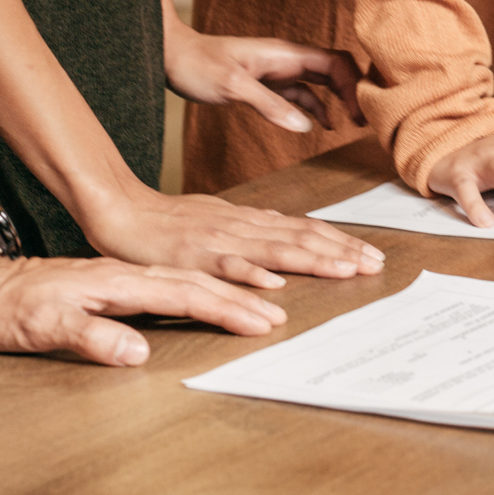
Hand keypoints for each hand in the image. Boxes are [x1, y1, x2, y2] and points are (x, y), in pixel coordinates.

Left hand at [0, 255, 286, 366]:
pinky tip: (216, 289)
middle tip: (279, 317)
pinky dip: (204, 286)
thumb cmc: (4, 308)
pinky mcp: (114, 284)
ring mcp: (121, 278)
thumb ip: (89, 337)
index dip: (225, 310)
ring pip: (189, 280)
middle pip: (198, 285)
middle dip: (243, 300)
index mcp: (116, 284)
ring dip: (230, 290)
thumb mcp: (39, 328)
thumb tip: (137, 352)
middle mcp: (125, 276)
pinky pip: (172, 282)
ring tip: (265, 301)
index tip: (260, 323)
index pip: (183, 296)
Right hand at [78, 183, 384, 285]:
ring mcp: (217, 240)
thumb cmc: (167, 222)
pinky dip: (251, 273)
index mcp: (247, 221)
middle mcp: (240, 227)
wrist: (121, 211)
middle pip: (298, 237)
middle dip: (339, 251)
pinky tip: (274, 283)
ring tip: (344, 270)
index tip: (369, 254)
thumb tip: (283, 236)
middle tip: (373, 264)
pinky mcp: (192, 256)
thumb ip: (250, 230)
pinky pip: (224, 266)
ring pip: (272, 250)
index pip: (302, 229)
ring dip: (311, 260)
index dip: (339, 241)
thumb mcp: (218, 220)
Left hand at [164, 26, 360, 132]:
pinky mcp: (268, 83)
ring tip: (353, 123)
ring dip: (340, 99)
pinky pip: (303, 93)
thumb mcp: (232, 86)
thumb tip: (305, 126)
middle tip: (366, 119)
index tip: (359, 112)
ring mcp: (279, 70)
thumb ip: (269, 105)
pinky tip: (323, 124)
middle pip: (336, 69)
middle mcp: (287, 59)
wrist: (170, 57)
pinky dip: (317, 107)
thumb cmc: (197, 65)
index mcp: (285, 54)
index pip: (335, 62)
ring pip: (322, 81)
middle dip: (355, 90)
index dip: (353, 85)